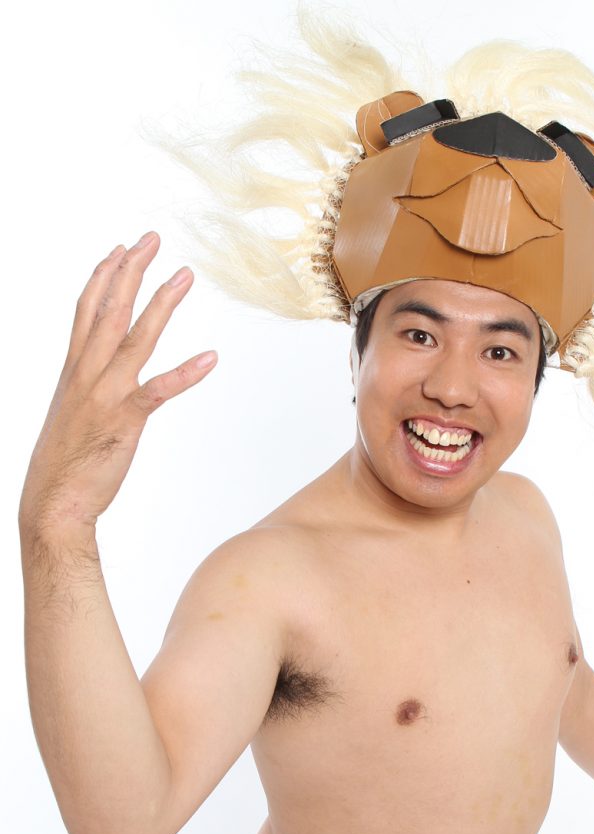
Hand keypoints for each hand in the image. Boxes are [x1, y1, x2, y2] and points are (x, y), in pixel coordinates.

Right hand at [19, 232, 216, 533]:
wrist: (52, 503)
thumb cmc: (65, 463)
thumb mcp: (72, 414)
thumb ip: (88, 388)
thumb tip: (100, 377)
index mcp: (73, 371)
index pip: (87, 310)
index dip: (104, 276)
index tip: (120, 249)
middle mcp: (86, 375)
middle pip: (109, 310)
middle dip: (131, 271)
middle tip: (152, 239)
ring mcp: (105, 396)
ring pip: (134, 339)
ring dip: (161, 305)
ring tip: (184, 276)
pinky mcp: (124, 422)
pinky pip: (157, 391)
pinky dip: (184, 373)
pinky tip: (210, 358)